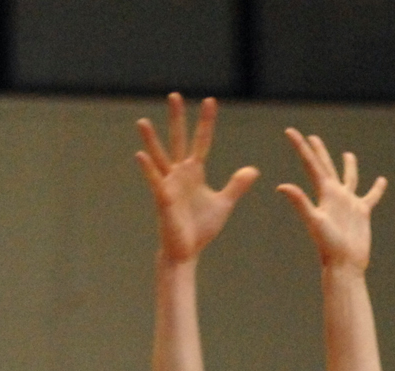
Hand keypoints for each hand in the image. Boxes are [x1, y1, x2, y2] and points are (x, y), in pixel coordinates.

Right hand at [136, 93, 257, 264]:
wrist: (188, 250)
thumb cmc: (201, 227)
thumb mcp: (223, 203)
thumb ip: (236, 185)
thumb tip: (253, 170)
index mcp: (194, 172)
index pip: (202, 141)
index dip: (206, 122)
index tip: (210, 100)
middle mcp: (179, 173)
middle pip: (178, 140)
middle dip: (178, 119)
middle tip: (175, 95)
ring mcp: (169, 184)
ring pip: (160, 157)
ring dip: (151, 140)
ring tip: (142, 121)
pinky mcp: (163, 200)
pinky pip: (155, 182)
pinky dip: (148, 169)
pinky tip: (140, 155)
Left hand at [278, 129, 385, 271]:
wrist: (345, 263)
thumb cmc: (328, 245)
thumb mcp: (314, 221)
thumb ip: (300, 202)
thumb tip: (282, 186)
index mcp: (324, 193)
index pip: (311, 164)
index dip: (301, 147)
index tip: (290, 131)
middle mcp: (335, 195)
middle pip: (326, 167)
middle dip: (319, 152)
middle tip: (313, 137)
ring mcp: (349, 203)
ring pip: (349, 179)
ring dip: (348, 166)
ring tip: (348, 154)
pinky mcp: (362, 213)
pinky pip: (370, 197)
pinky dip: (376, 189)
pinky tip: (381, 181)